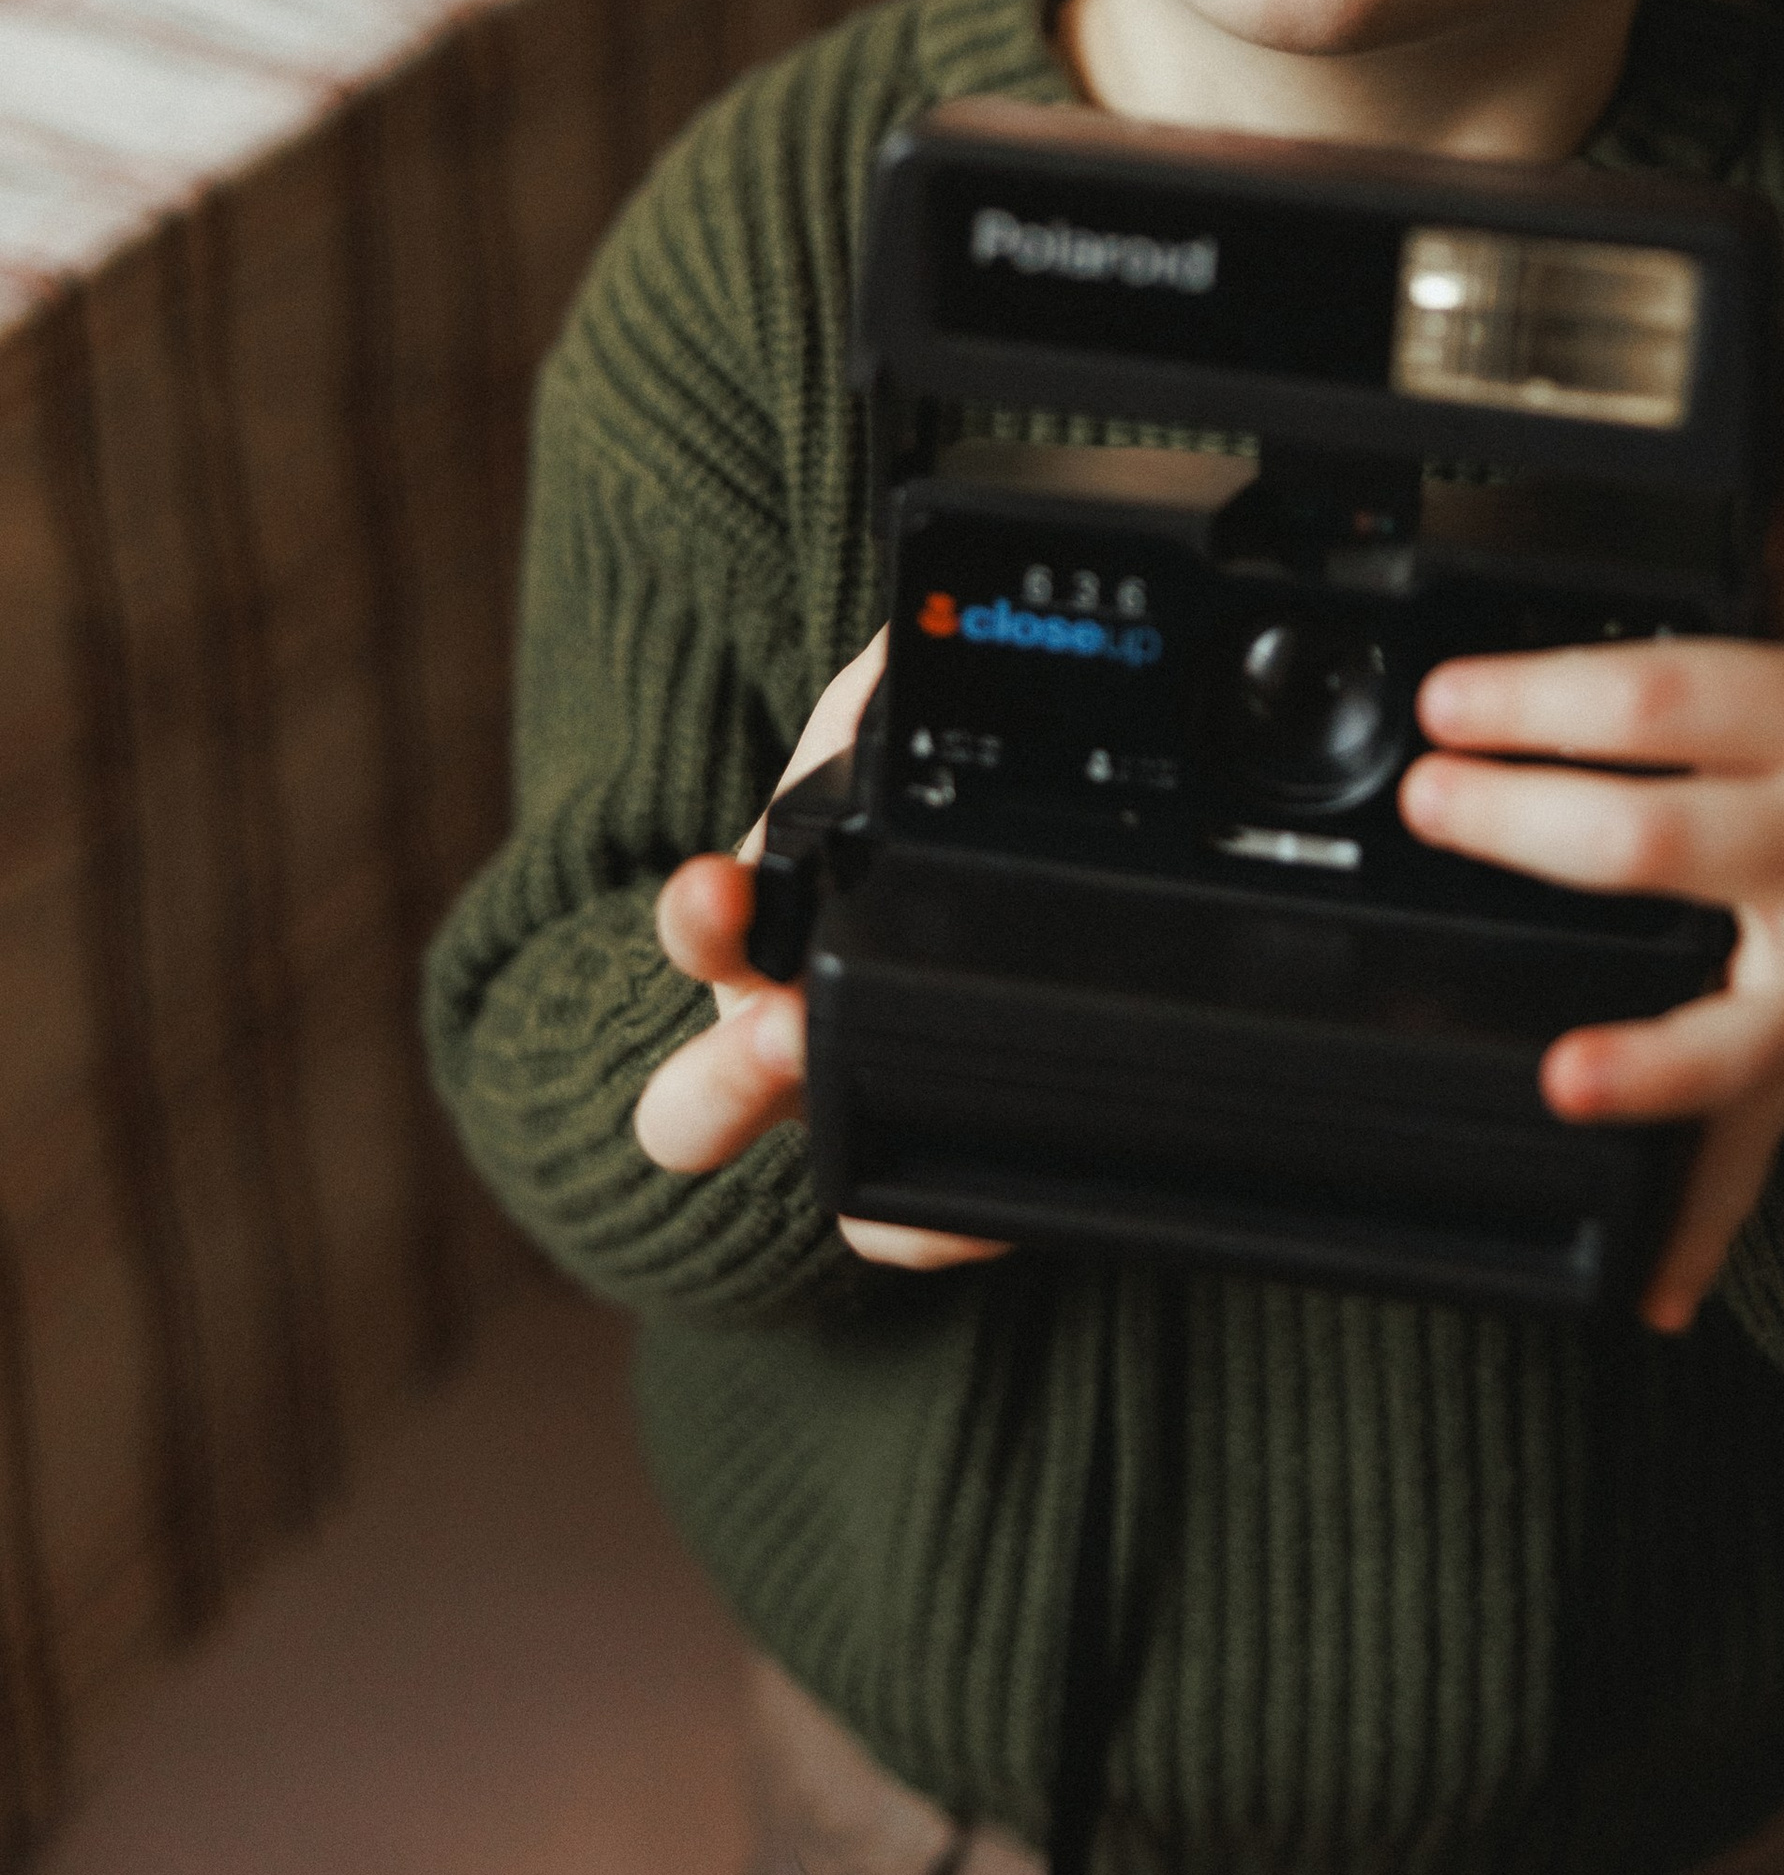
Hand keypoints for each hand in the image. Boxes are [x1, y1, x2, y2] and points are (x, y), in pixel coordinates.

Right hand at [631, 630, 1007, 1276]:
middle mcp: (766, 1046)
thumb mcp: (871, 758)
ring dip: (852, 1183)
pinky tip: (997, 1207)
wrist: (860, 970)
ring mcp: (827, 1127)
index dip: (702, 918)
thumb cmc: (858, 855)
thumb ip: (880, 702)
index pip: (704, 931)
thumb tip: (910, 640)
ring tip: (900, 1163)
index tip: (721, 899)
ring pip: (814, 1198)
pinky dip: (937, 1227)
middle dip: (729, 1076)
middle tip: (782, 1037)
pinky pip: (902, 1234)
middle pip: (696, 1109)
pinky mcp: (897, 1184)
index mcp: (756, 935)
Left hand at [1399, 304, 1783, 1336]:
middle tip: (1426, 806)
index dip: (1560, 700)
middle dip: (1538, 830)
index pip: (1675, 698)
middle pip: (1668, 842)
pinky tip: (1643, 1284)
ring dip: (1630, 1046)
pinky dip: (1698, 1212)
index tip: (1453, 699)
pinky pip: (1749, 1132)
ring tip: (1538, 1050)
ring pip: (1716, 1004)